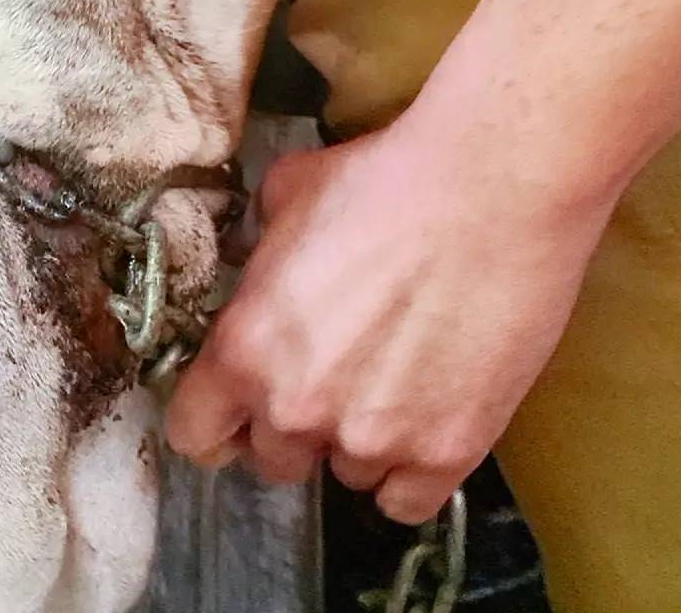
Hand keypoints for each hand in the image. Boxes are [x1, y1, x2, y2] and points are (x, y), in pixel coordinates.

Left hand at [165, 118, 612, 522]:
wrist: (487, 190)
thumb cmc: (382, 182)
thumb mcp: (284, 198)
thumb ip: (253, 250)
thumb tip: (252, 265)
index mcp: (244, 348)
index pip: (193, 433)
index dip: (212, 421)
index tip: (231, 409)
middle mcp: (297, 407)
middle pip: (271, 458)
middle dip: (290, 424)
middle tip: (326, 375)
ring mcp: (373, 438)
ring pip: (343, 473)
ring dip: (355, 439)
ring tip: (388, 377)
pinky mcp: (446, 453)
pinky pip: (405, 499)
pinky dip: (409, 471)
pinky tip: (420, 417)